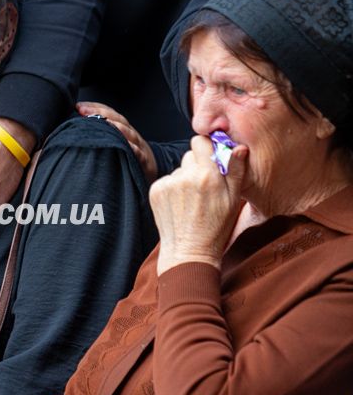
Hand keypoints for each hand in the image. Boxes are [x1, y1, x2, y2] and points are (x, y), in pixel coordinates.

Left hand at [76, 101, 157, 182]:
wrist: (153, 167)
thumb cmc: (130, 153)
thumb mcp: (117, 140)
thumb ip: (102, 133)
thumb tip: (79, 128)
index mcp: (122, 128)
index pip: (108, 113)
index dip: (94, 107)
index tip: (78, 106)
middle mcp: (130, 133)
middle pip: (117, 119)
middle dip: (100, 112)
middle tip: (83, 110)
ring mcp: (138, 145)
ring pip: (128, 133)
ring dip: (116, 127)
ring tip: (104, 122)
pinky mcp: (144, 160)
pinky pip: (139, 153)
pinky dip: (133, 149)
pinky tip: (126, 146)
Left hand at [151, 134, 247, 273]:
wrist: (189, 252)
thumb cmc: (216, 228)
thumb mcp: (233, 200)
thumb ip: (236, 170)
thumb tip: (239, 146)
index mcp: (207, 175)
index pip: (200, 141)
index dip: (207, 148)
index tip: (211, 159)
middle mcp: (185, 175)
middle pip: (190, 155)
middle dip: (198, 166)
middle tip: (205, 187)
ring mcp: (168, 183)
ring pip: (179, 169)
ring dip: (186, 178)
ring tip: (193, 200)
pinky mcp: (156, 190)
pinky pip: (167, 180)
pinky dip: (173, 189)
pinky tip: (181, 205)